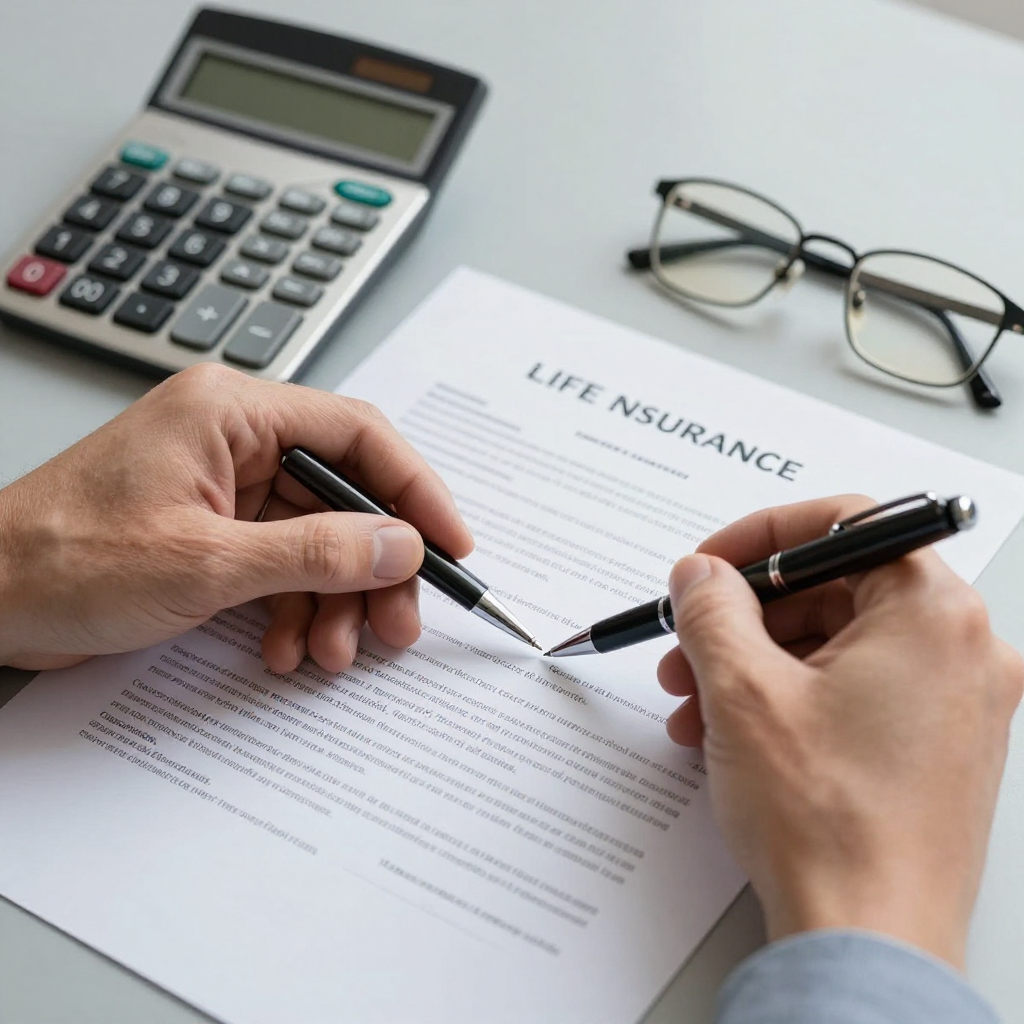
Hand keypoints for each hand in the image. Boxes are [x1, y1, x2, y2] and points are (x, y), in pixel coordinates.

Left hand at [0, 364, 471, 673]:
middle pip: (344, 496)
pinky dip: (295, 609)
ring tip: (333, 651)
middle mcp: (235, 441)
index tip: (450, 544)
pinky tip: (287, 647)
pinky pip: (282, 566)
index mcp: (233, 413)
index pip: (357, 435)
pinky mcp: (213, 532)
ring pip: (317, 539)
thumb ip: (315, 552)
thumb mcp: (206, 564)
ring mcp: (224, 489)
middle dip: (374, 567)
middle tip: (397, 623)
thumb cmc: (62, 559)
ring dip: (334, 600)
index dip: (415, 490)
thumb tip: (400, 546)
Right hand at [657, 496, 1022, 967]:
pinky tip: (730, 730)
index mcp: (932, 614)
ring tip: (694, 701)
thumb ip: (713, 608)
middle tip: (687, 639)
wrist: (868, 941)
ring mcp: (955, 703)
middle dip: (743, 616)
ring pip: (835, 644)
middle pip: (833, 589)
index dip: (760, 536)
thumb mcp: (742, 690)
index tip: (710, 565)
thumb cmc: (829, 824)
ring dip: (753, 662)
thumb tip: (702, 575)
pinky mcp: (935, 746)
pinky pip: (853, 691)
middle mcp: (960, 650)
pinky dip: (788, 698)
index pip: (844, 523)